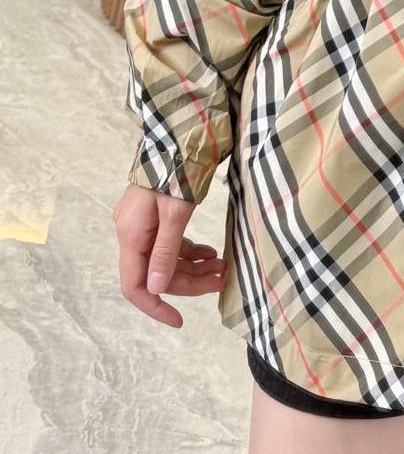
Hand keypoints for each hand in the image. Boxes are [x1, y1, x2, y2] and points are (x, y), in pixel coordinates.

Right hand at [115, 182, 225, 327]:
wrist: (180, 133)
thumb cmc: (177, 168)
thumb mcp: (175, 211)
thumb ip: (166, 250)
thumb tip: (156, 287)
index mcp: (131, 234)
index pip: (134, 286)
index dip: (155, 306)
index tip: (179, 320)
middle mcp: (133, 231)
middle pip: (157, 272)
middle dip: (189, 281)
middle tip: (221, 280)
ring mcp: (144, 222)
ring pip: (167, 257)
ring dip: (193, 266)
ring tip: (222, 267)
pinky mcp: (156, 214)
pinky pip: (171, 242)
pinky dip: (190, 250)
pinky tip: (211, 253)